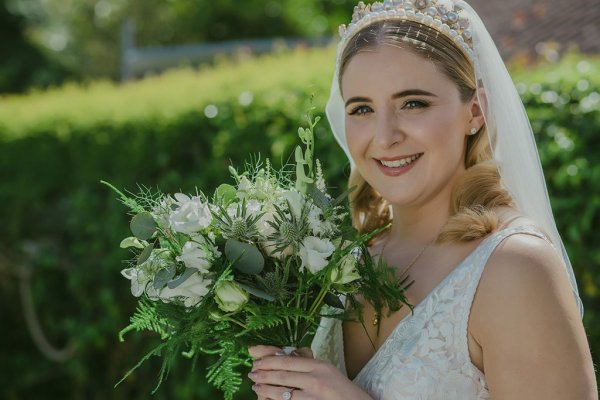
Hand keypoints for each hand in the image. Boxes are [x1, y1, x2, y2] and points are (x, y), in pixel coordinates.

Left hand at [247, 345, 371, 399]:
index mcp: (319, 366)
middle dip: (263, 374)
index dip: (269, 361)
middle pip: (282, 375)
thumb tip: (284, 358)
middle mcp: (316, 379)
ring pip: (281, 392)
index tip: (257, 362)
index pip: (288, 361)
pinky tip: (266, 398)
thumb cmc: (342, 390)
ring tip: (256, 387)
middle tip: (252, 373)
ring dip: (265, 389)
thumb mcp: (328, 371)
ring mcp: (313, 397)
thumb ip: (308, 365)